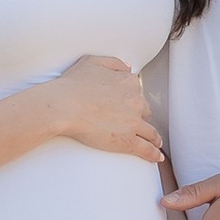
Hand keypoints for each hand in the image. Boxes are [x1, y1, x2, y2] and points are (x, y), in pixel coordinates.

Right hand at [43, 56, 162, 163]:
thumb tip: (128, 68)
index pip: (137, 92)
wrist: (64, 106)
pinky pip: (146, 149)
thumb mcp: (93, 62)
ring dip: (153, 138)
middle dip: (141, 117)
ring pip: (150, 132)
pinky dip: (153, 154)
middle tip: (136, 124)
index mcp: (128, 82)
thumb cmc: (72, 85)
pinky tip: (156, 157)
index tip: (129, 105)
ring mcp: (133, 122)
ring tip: (155, 143)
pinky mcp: (127, 140)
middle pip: (145, 111)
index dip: (132, 99)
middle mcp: (135, 101)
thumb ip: (114, 63)